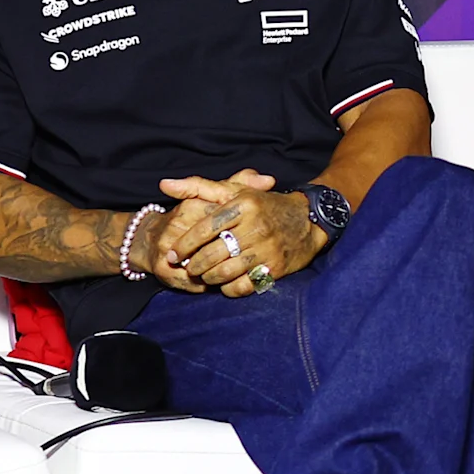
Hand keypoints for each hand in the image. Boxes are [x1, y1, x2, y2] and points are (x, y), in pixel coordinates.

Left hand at [154, 170, 326, 297]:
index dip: (184, 244)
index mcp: (243, 205)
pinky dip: (229, 288)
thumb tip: (165, 184)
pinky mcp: (276, 268)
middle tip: (189, 267)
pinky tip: (225, 283)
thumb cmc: (265, 205)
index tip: (173, 253)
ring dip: (209, 278)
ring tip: (204, 276)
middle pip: (213, 254)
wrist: (309, 221)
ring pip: (226, 272)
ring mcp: (267, 249)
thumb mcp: (235, 191)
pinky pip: (244, 285)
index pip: (205, 228)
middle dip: (194, 265)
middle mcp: (256, 226)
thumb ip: (198, 187)